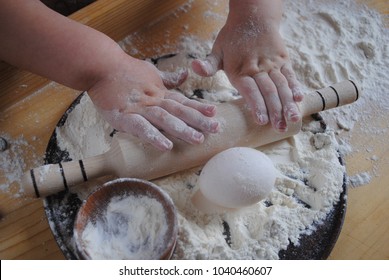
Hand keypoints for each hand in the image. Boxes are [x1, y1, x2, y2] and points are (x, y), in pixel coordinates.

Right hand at [88, 56, 219, 150]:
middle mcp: (154, 100)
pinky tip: (166, 146)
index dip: (199, 107)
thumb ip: (168, 78)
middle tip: (216, 129)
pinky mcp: (125, 116)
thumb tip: (185, 75)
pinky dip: (153, 136)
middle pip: (180, 111)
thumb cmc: (125, 70)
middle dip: (199, 120)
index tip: (215, 113)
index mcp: (160, 93)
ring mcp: (140, 108)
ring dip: (182, 129)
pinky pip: (141, 127)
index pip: (183, 101)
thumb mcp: (150, 71)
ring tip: (198, 139)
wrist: (101, 65)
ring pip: (165, 119)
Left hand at [192, 6, 302, 131]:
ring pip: (281, 86)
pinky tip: (299, 100)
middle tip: (279, 128)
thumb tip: (194, 67)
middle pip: (268, 91)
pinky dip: (295, 87)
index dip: (256, 105)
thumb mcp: (217, 50)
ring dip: (287, 103)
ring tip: (291, 120)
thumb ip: (208, 64)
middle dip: (275, 111)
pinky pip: (290, 75)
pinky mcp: (283, 60)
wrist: (253, 15)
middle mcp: (257, 68)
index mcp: (239, 70)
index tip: (261, 121)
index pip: (250, 90)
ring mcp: (272, 64)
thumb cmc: (232, 38)